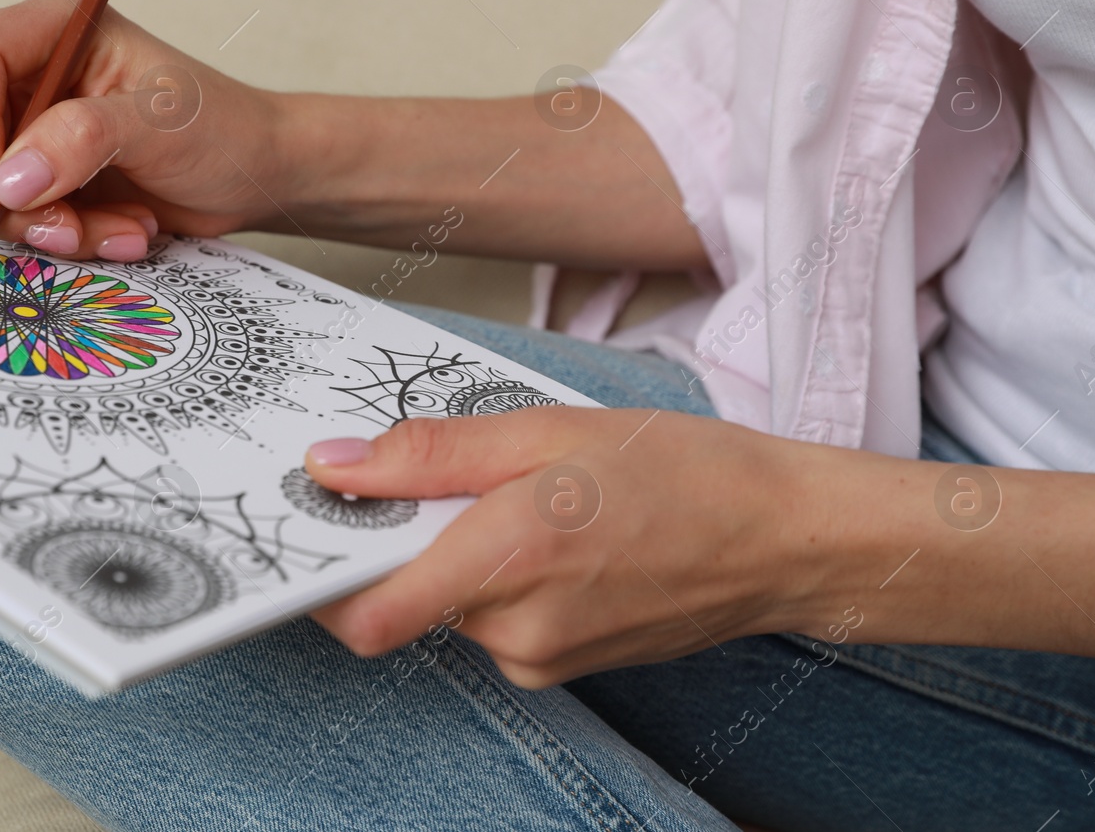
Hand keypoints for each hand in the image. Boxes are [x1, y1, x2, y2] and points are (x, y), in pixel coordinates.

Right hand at [0, 0, 297, 260]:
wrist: (255, 178)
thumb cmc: (224, 130)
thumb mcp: (161, 125)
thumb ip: (84, 139)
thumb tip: (9, 177)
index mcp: (60, 28)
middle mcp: (36, 72)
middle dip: (10, 193)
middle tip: (67, 227)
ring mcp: (35, 128)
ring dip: (51, 225)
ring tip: (125, 227)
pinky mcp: (45, 177)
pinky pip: (20, 218)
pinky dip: (68, 238)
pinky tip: (126, 230)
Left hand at [305, 407, 823, 688]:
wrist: (781, 539)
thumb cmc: (682, 473)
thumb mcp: (547, 431)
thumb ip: (430, 454)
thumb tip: (336, 466)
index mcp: (509, 562)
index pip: (365, 616)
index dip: (322, 575)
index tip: (313, 523)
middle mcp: (517, 630)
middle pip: (406, 593)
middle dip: (409, 533)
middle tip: (452, 470)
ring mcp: (540, 658)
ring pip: (451, 601)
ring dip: (460, 548)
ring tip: (528, 493)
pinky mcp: (560, 665)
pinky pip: (494, 616)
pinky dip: (499, 571)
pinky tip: (552, 528)